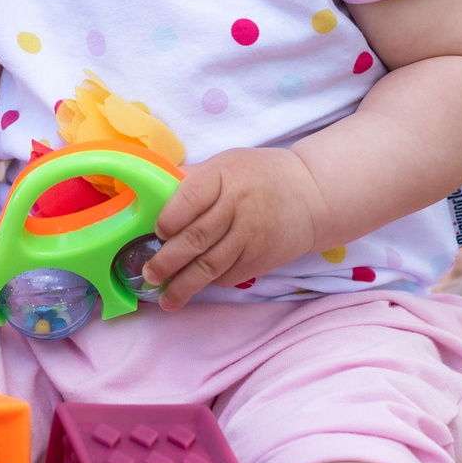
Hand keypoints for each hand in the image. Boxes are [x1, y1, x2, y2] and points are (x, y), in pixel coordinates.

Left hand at [141, 148, 327, 308]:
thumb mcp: (227, 164)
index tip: (157, 232)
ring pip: (210, 265)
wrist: (312, 195)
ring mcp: (251, 235)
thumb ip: (193, 179)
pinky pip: (228, 275)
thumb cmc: (260, 176)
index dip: (169, 219)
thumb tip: (152, 191)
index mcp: (224, 175)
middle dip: (167, 261)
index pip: (189, 198)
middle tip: (149, 274)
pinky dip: (209, 283)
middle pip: (195, 238)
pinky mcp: (261, 259)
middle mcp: (237, 205)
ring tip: (165, 298)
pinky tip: (193, 287)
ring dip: (183, 285)